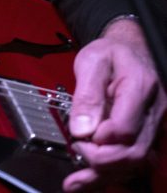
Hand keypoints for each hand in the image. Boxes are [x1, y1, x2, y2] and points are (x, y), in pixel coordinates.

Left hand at [65, 18, 164, 190]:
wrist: (130, 49)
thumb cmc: (110, 54)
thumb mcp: (92, 62)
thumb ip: (87, 95)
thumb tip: (81, 130)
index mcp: (140, 88)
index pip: (125, 128)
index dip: (101, 139)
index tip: (79, 137)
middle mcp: (153, 112)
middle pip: (133, 151)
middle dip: (101, 160)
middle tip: (76, 151)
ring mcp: (153, 126)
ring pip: (136, 162)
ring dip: (105, 175)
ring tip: (75, 183)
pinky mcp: (147, 136)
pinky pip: (134, 161)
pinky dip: (111, 173)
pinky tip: (88, 181)